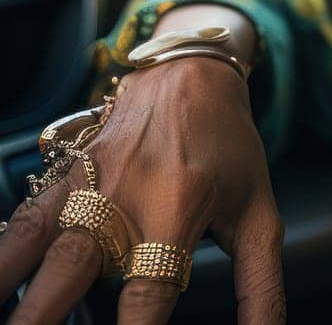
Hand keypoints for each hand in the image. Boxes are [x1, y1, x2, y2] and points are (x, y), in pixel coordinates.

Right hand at [0, 57, 285, 323]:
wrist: (192, 75)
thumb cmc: (231, 149)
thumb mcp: (259, 214)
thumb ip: (261, 284)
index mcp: (177, 212)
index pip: (149, 293)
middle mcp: (124, 201)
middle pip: (73, 271)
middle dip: (44, 314)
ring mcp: (85, 188)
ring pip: (35, 245)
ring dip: (14, 287)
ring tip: (6, 321)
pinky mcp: (61, 180)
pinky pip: (19, 222)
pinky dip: (2, 254)